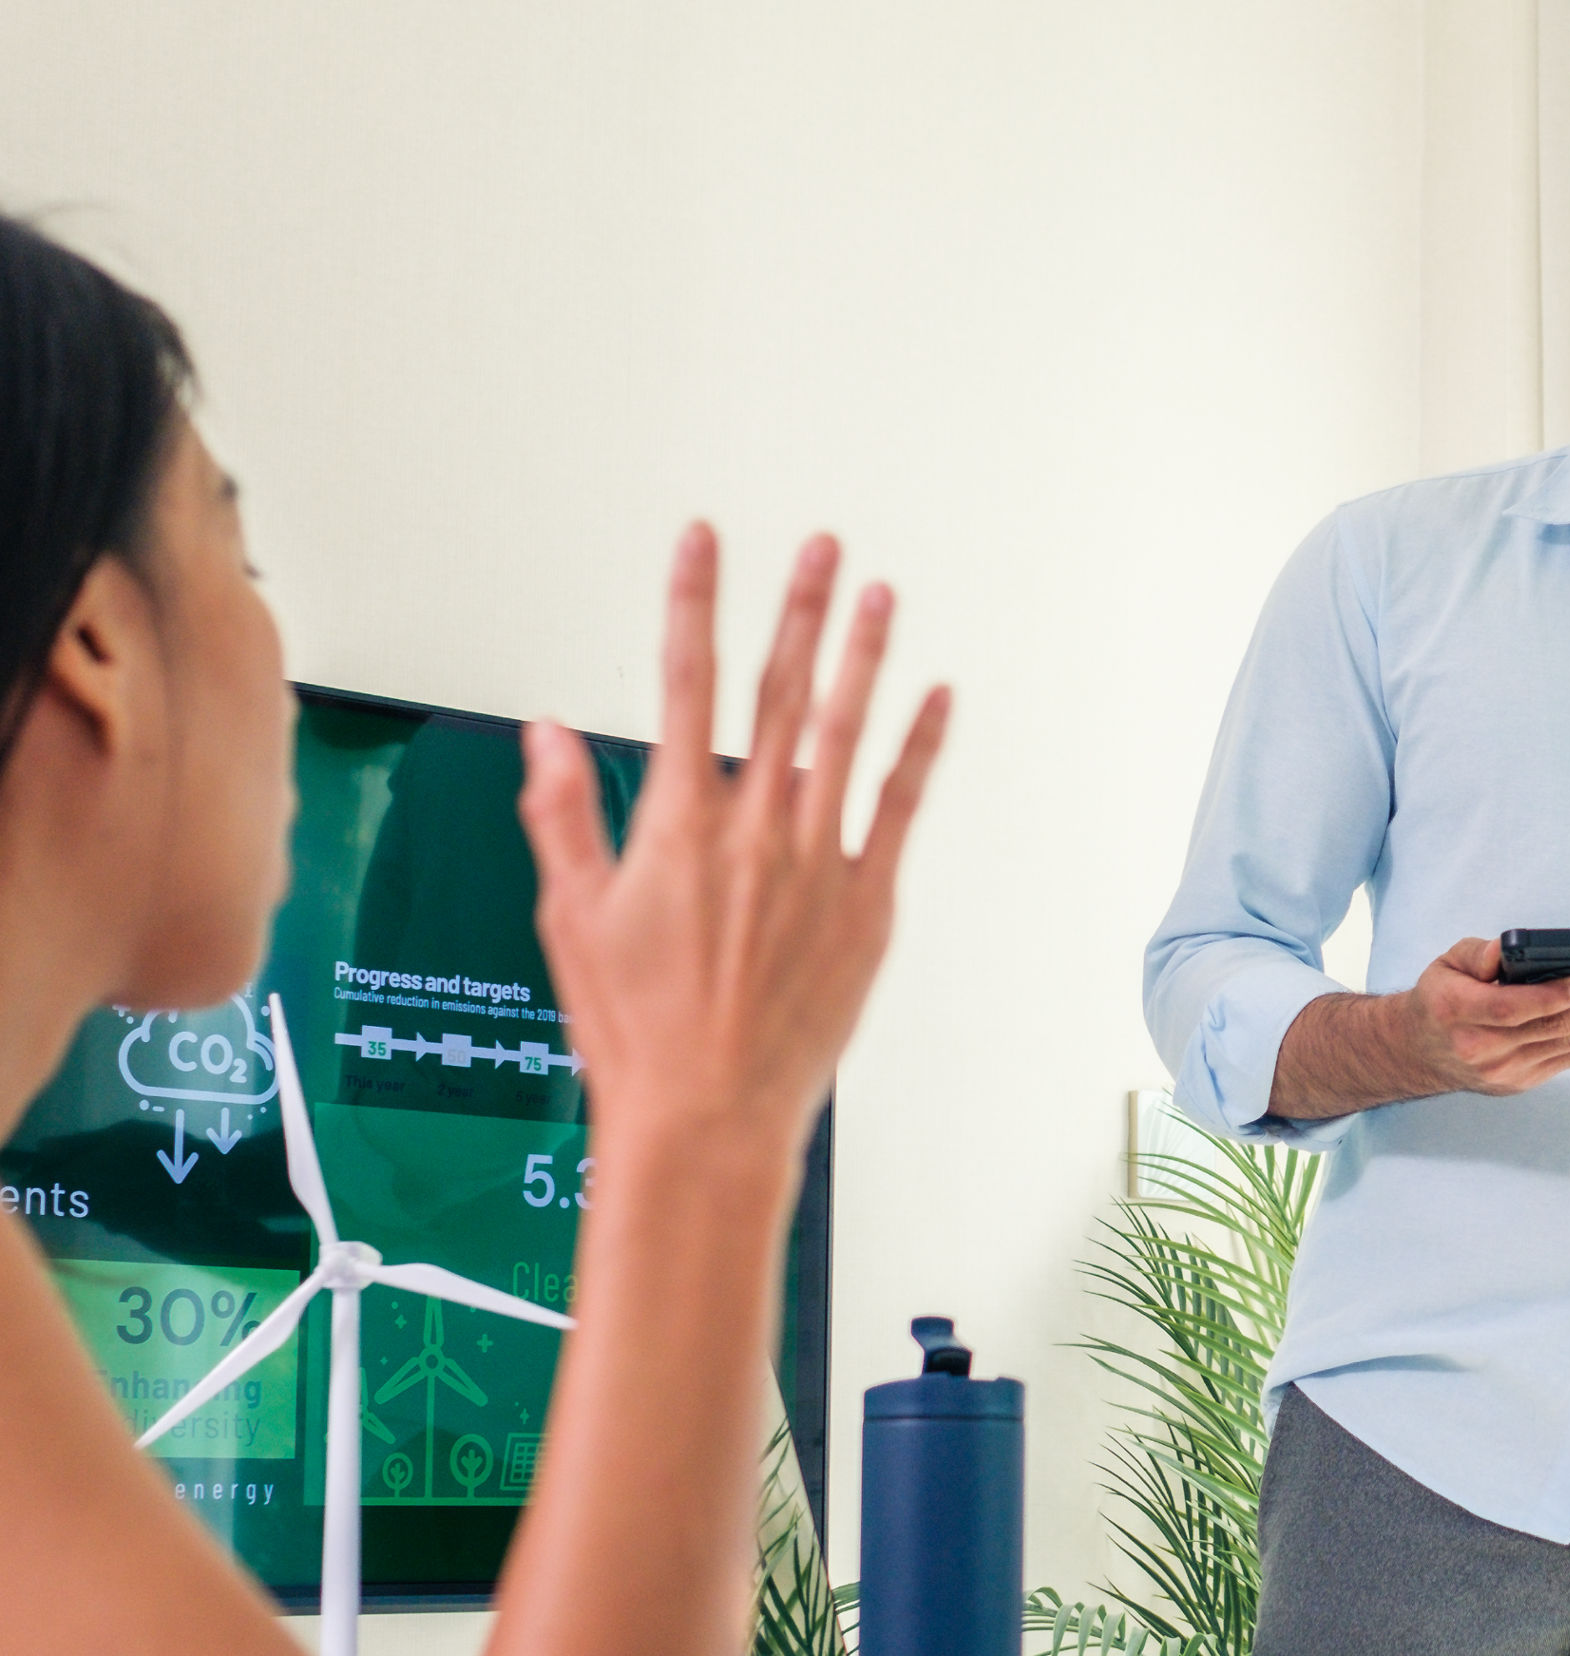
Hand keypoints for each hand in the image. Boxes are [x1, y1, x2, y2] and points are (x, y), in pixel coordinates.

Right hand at [518, 526, 948, 1165]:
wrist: (707, 1114)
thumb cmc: (634, 1030)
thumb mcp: (573, 915)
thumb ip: (563, 812)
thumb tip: (546, 730)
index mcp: (678, 825)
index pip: (683, 682)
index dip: (694, 602)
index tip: (701, 542)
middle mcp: (755, 830)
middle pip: (779, 692)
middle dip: (797, 609)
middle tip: (820, 545)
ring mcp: (819, 864)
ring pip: (845, 735)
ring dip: (863, 658)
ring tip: (879, 593)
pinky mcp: (867, 906)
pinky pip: (899, 809)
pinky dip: (918, 749)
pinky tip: (937, 699)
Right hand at [1403, 935, 1569, 1093]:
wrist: (1420, 1052)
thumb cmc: (1439, 999)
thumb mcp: (1446, 964)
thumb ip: (1477, 955)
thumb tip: (1506, 952)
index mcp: (1457, 1013)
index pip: (1510, 1008)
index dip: (1551, 997)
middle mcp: (1480, 1049)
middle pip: (1549, 1029)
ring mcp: (1503, 1072)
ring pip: (1565, 1047)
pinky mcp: (1520, 1083)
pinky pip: (1565, 1061)